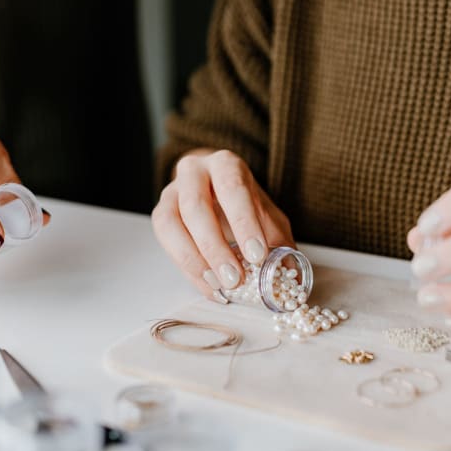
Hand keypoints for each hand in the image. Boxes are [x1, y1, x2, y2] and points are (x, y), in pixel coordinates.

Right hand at [152, 150, 294, 297]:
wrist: (215, 190)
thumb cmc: (244, 204)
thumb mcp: (267, 216)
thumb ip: (278, 241)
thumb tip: (290, 274)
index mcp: (226, 164)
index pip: (232, 188)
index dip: (243, 223)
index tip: (257, 255)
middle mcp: (194, 172)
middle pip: (196, 206)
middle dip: (215, 247)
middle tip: (235, 279)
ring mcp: (172, 191)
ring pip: (171, 223)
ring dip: (194, 259)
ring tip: (218, 286)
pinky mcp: (161, 213)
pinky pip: (165, 241)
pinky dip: (186, 268)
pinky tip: (207, 286)